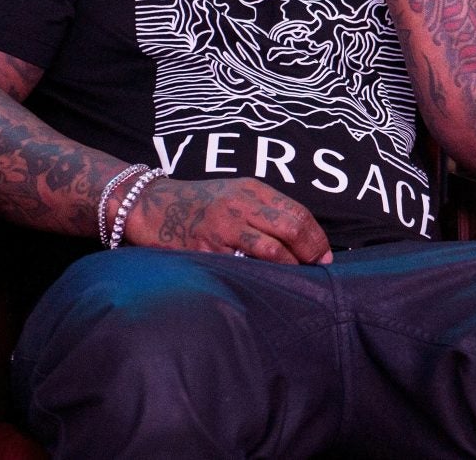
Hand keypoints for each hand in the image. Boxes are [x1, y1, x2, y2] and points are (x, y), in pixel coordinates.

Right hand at [124, 176, 332, 263]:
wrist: (151, 205)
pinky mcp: (205, 251)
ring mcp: (222, 229)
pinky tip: (266, 285)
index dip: (316, 236)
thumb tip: (302, 236)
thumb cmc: (201, 202)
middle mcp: (240, 206)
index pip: (297, 212)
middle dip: (311, 251)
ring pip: (271, 250)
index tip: (324, 253)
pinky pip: (241, 267)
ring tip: (297, 278)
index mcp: (252, 189)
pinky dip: (260, 277)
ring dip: (290, 267)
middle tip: (319, 267)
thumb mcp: (236, 192)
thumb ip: (265, 208)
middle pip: (291, 229)